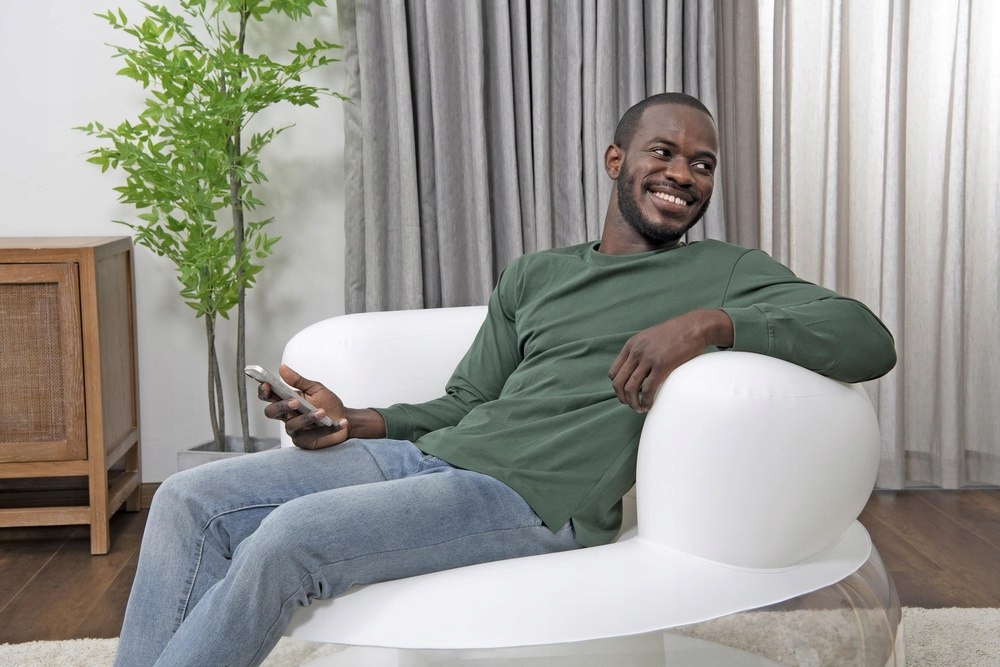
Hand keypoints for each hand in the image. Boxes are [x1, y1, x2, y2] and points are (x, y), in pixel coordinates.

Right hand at [259, 364, 348, 449]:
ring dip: (306, 418)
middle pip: (271, 412)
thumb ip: (299, 381)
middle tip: (295, 402)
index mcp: (287, 401)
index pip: (269, 396)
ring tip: (322, 412)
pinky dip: (326, 429)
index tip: (266, 385)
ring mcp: (294, 430)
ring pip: (291, 426)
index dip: (264, 391)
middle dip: (280, 406)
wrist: (346, 418)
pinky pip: (311, 436)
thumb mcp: (316, 389)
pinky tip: (340, 423)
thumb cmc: (328, 403)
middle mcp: (287, 416)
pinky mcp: (304, 441)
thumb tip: (282, 368)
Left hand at [609, 309, 733, 411]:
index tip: (625, 395)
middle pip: (618, 382)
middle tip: (631, 405)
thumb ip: (640, 351)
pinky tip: (649, 405)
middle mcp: (636, 351)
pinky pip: (647, 389)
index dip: (617, 388)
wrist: (694, 326)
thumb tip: (638, 370)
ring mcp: (648, 358)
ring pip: (630, 388)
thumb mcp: (650, 338)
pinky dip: (646, 401)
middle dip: (622, 398)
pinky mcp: (662, 365)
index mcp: (631, 345)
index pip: (613, 372)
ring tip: (640, 408)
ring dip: (633, 403)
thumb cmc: (676, 334)